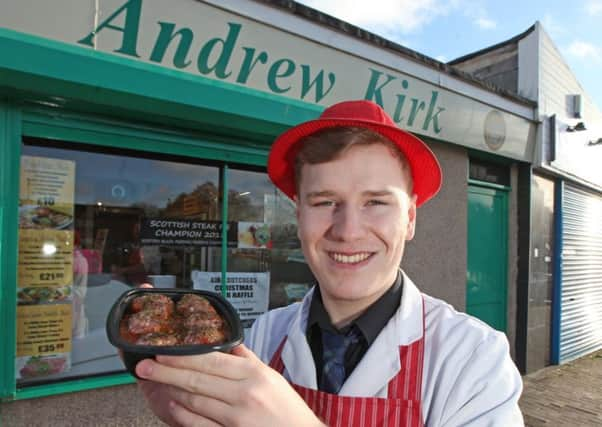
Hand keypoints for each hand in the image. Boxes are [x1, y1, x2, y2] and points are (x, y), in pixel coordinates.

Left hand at [136, 344, 324, 426]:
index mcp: (254, 374)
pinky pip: (200, 424)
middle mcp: (244, 394)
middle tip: (144, 365)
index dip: (183, 356)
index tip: (163, 351)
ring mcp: (236, 418)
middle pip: (198, 379)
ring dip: (172, 390)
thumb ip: (247, 360)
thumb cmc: (287, 410)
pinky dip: (183, 414)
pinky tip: (172, 405)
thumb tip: (227, 346)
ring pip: (195, 401)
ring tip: (155, 382)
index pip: (211, 361)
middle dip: (167, 371)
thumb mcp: (271, 378)